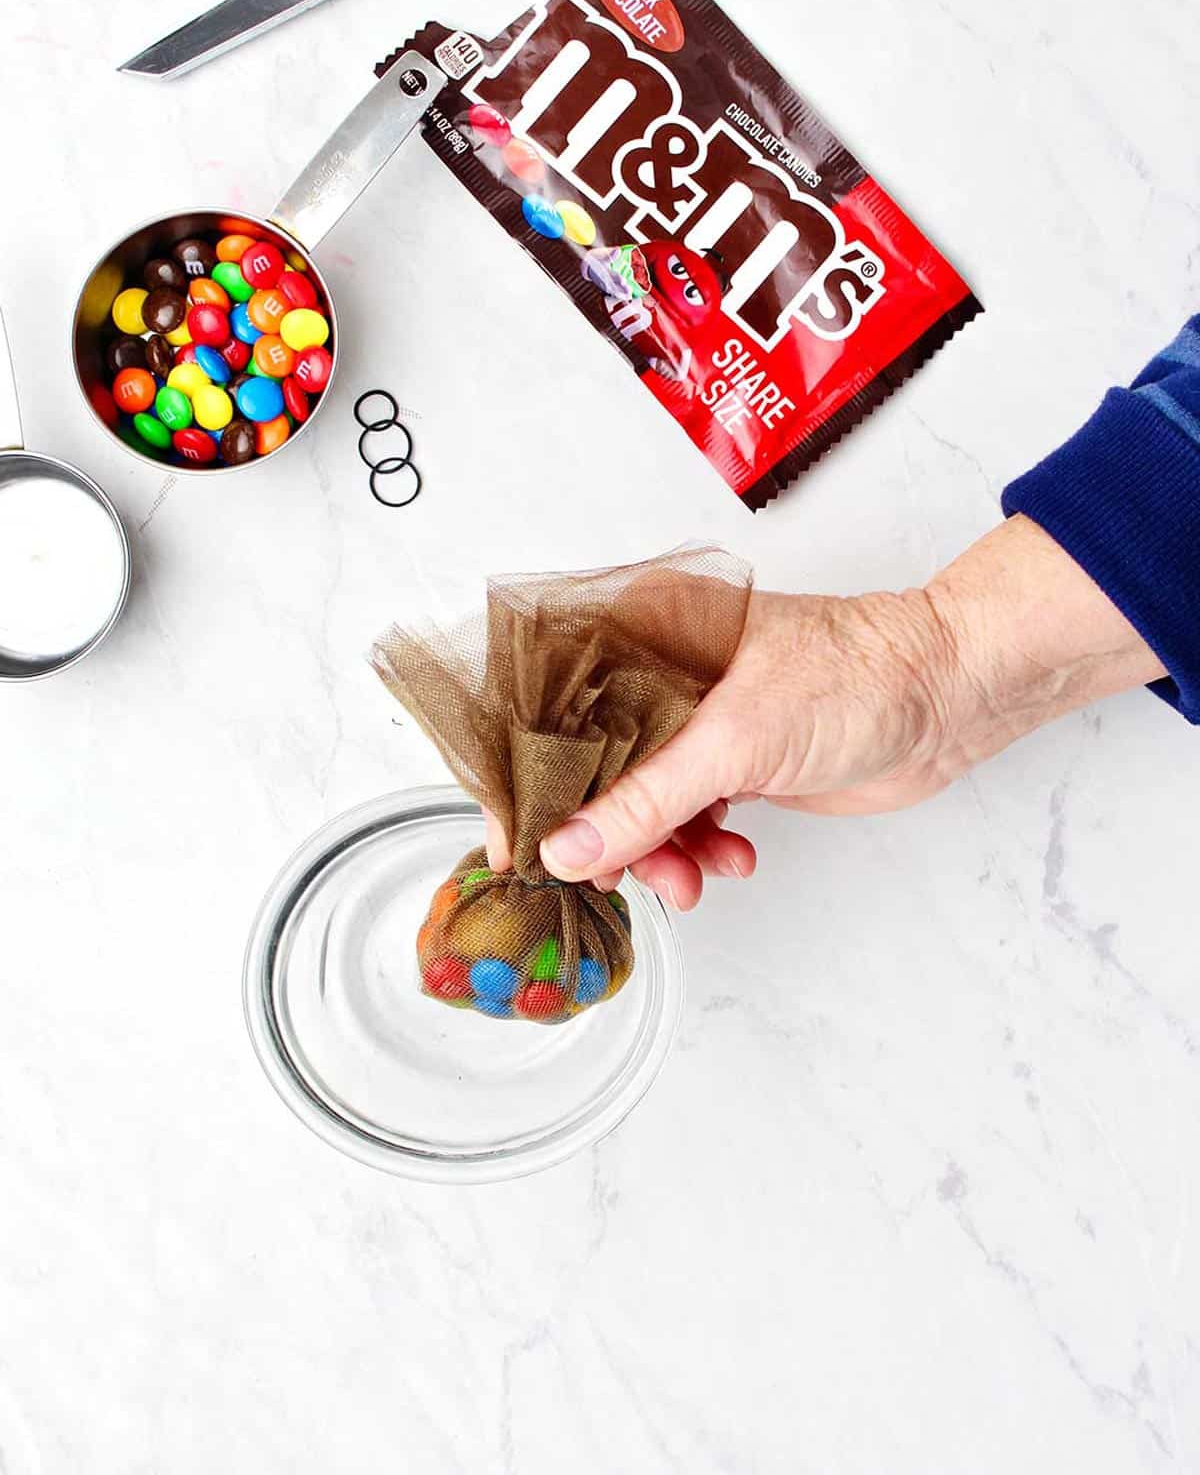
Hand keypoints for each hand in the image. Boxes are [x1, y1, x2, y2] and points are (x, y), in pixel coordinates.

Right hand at [488, 516, 1162, 908]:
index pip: (548, 704)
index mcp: (642, 627)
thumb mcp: (735, 741)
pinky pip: (681, 815)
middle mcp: (658, 668)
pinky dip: (697, 849)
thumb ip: (643, 801)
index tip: (518, 844)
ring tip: (691, 878)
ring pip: (635, 800)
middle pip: (587, 762)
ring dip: (657, 852)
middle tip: (621, 879)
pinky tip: (733, 857)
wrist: (948, 698)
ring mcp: (694, 716)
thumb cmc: (859, 674)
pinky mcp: (729, 758)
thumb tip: (568, 848)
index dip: (527, 775)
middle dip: (604, 831)